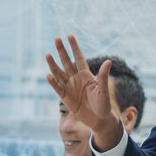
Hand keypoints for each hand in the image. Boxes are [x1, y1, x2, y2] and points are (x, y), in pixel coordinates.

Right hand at [46, 35, 121, 149]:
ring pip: (59, 73)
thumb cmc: (103, 104)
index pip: (79, 58)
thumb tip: (108, 61)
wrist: (99, 120)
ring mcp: (70, 87)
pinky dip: (53, 82)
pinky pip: (58, 88)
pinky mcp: (66, 98)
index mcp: (86, 74)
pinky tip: (48, 75)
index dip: (74, 47)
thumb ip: (103, 76)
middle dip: (62, 51)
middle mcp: (76, 78)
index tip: (70, 36)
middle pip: (67, 62)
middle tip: (57, 38)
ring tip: (48, 54)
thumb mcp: (103, 89)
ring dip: (53, 64)